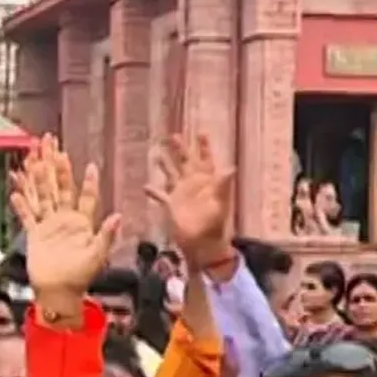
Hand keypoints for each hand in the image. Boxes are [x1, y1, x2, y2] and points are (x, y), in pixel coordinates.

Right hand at [10, 134, 120, 298]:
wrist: (59, 292)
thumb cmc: (80, 276)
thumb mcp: (97, 255)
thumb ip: (106, 235)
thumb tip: (118, 216)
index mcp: (82, 223)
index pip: (86, 197)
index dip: (88, 183)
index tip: (91, 166)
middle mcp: (65, 220)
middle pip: (59, 187)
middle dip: (56, 166)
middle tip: (53, 145)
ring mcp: (49, 226)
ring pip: (42, 195)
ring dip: (37, 177)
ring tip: (32, 158)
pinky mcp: (35, 236)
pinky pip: (27, 216)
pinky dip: (21, 205)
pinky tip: (15, 191)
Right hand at [146, 134, 233, 267]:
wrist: (203, 244)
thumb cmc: (215, 225)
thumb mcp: (221, 203)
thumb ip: (223, 185)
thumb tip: (231, 168)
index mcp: (206, 181)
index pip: (205, 160)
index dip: (204, 147)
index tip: (201, 132)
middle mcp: (193, 184)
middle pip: (185, 162)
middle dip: (180, 149)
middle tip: (174, 135)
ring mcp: (181, 194)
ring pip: (171, 174)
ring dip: (165, 164)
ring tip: (157, 153)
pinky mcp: (171, 206)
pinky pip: (160, 196)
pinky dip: (153, 191)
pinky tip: (145, 186)